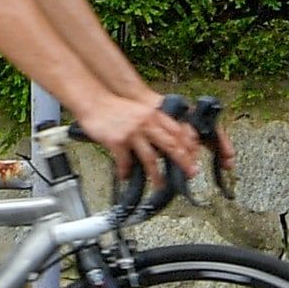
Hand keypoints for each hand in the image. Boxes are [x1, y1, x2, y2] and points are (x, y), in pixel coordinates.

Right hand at [81, 87, 199, 173]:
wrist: (93, 101)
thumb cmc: (114, 107)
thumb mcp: (140, 111)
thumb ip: (153, 123)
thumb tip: (164, 141)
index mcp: (154, 115)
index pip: (178, 131)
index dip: (188, 146)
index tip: (194, 158)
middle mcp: (146, 123)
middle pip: (170, 145)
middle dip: (183, 161)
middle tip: (190, 173)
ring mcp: (132, 132)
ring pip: (150, 158)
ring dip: (157, 175)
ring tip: (160, 186)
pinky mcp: (118, 141)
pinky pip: (126, 162)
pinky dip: (126, 172)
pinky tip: (126, 176)